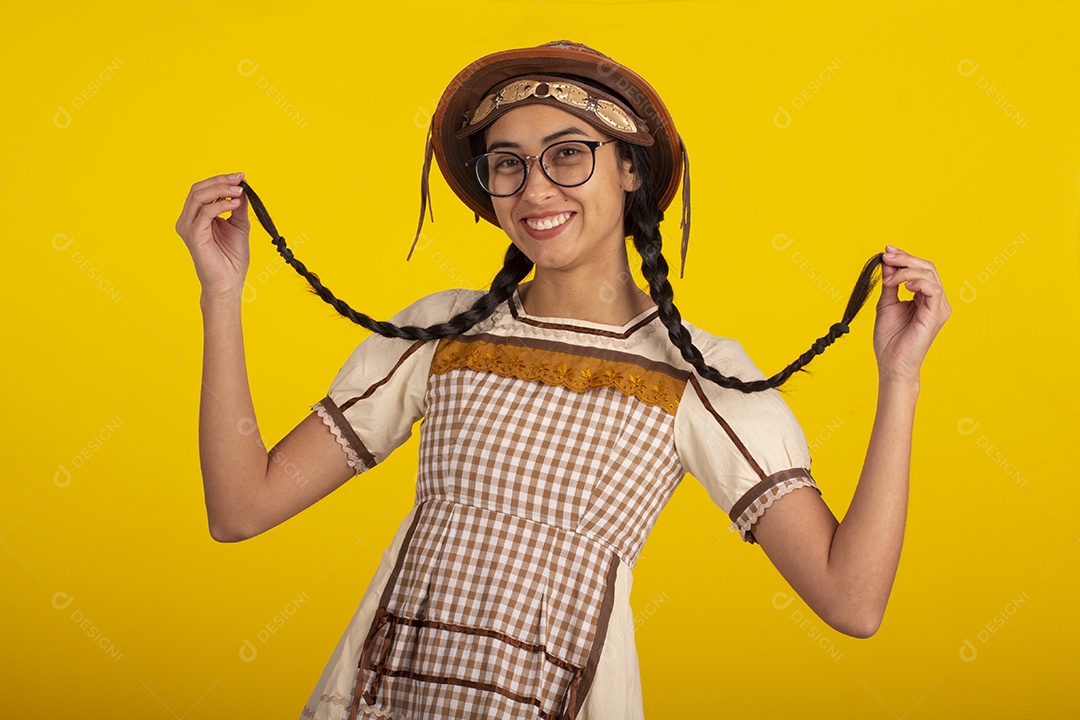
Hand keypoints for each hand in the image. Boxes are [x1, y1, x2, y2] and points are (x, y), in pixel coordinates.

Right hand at [174, 172, 250, 299]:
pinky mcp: (193, 235)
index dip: (221, 180)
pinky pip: (205, 212)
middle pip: (198, 189)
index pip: (203, 190)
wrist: (229, 283)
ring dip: (220, 189)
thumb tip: (241, 187)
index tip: (240, 176)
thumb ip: (237, 206)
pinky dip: (221, 204)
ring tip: (238, 190)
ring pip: (198, 197)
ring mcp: (188, 227)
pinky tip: (235, 203)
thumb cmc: (232, 259)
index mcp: (196, 217)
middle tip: (239, 179)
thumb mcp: (239, 226)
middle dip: (220, 181)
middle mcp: (188, 220)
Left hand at [873, 245, 950, 382]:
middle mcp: (935, 300)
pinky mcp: (935, 314)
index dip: (904, 257)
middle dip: (905, 258)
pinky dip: (917, 281)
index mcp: (925, 297)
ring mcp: (938, 307)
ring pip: (930, 274)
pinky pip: (933, 289)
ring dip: (907, 270)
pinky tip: (903, 285)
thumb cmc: (890, 339)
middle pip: (927, 267)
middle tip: (886, 256)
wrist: (891, 363)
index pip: (920, 269)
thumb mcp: (887, 303)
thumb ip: (890, 283)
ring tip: (890, 279)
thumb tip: (887, 260)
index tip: (886, 250)